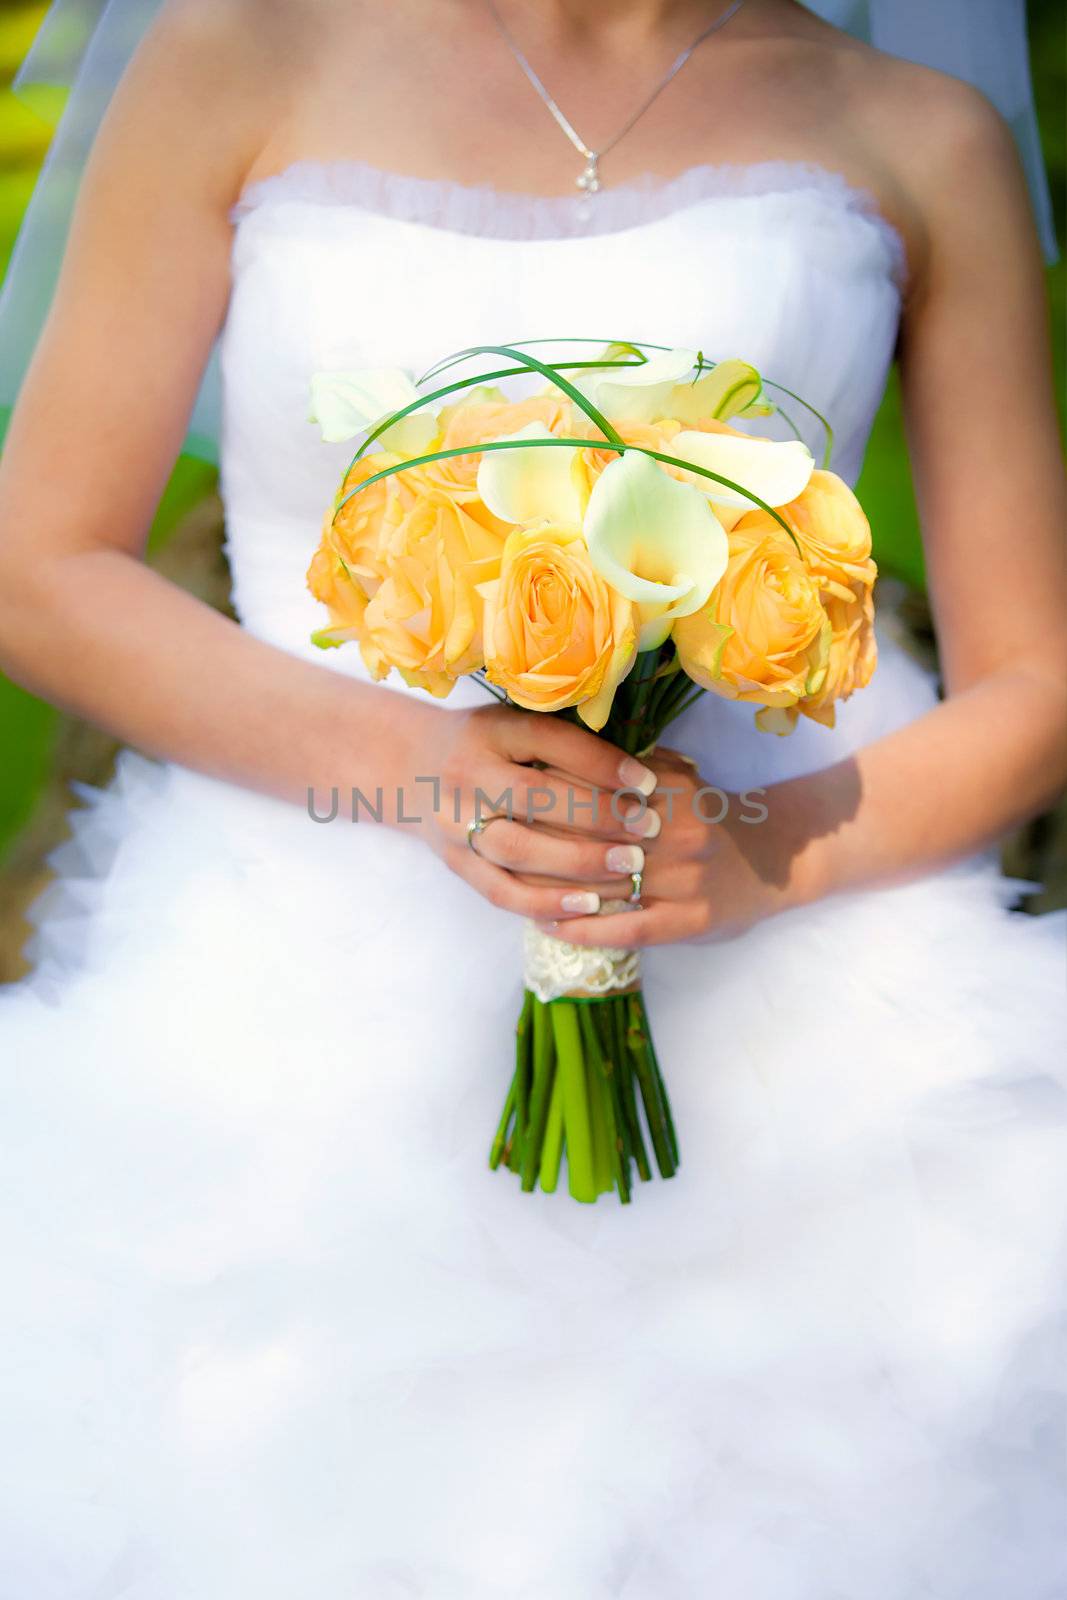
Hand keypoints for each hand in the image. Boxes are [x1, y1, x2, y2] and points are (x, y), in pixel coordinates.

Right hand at [397, 700, 660, 921]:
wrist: (408, 767)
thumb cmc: (486, 744)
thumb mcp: (517, 723)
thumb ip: (571, 740)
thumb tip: (660, 760)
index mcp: (490, 730)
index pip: (549, 742)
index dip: (601, 762)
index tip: (647, 781)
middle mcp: (467, 772)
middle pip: (533, 796)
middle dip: (596, 814)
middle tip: (648, 828)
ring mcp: (455, 821)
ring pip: (517, 848)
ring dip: (578, 861)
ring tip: (631, 868)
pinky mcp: (455, 862)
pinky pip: (500, 889)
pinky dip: (546, 901)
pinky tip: (588, 905)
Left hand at [531, 745, 818, 949]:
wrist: (767, 865)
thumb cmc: (702, 816)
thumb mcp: (674, 776)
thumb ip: (625, 764)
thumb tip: (557, 742)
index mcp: (670, 788)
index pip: (596, 788)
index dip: (547, 791)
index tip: (506, 794)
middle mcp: (681, 832)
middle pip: (594, 836)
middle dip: (540, 838)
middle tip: (494, 840)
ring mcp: (687, 879)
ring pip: (605, 884)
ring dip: (552, 888)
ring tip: (509, 884)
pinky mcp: (689, 921)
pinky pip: (625, 927)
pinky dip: (582, 929)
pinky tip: (547, 925)